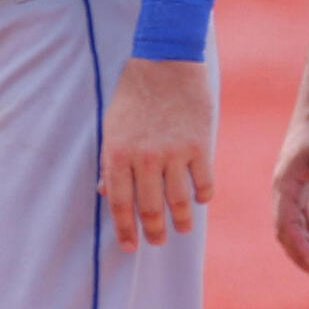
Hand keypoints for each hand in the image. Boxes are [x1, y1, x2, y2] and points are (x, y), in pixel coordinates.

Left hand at [102, 56, 212, 247]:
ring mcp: (174, 153)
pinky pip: (203, 183)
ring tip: (181, 229)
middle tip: (157, 241)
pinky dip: (202, 196)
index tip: (130, 247)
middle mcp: (145, 159)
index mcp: (118, 154)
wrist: (166, 61)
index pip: (120, 205)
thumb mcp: (111, 126)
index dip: (125, 231)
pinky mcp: (199, 145)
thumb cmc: (133, 94)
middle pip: (150, 209)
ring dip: (181, 222)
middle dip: (154, 232)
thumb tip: (106, 194)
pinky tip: (199, 200)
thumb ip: (110, 162)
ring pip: (179, 202)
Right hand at [270, 108, 308, 277]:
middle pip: (286, 233)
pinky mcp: (299, 188)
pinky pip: (302, 218)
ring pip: (294, 228)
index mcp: (284, 186)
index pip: (285, 226)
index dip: (299, 249)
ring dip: (308, 248)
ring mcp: (289, 191)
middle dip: (302, 255)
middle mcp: (282, 192)